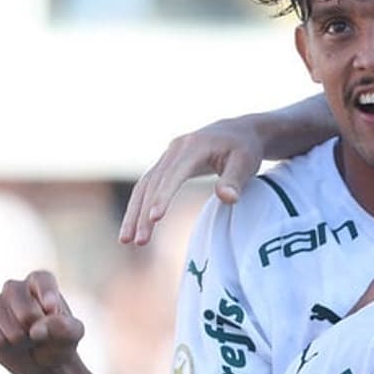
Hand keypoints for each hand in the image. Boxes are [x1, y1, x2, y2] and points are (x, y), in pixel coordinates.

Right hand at [0, 271, 84, 373]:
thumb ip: (63, 327)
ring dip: (19, 337)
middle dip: (31, 318)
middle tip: (41, 332)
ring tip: (27, 339)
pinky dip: (5, 347)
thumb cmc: (61, 340)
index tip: (51, 309)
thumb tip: (38, 328)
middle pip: (16, 293)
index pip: (41, 278)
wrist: (42, 361)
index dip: (45, 291)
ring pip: (2, 316)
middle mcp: (15, 288)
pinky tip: (11, 344)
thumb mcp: (72, 335)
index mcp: (41, 283)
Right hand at [119, 119, 264, 245]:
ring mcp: (168, 156)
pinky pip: (148, 185)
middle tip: (138, 241)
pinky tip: (134, 226)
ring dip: (135, 212)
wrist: (238, 132)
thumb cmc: (245, 150)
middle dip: (143, 212)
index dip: (164, 195)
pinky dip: (139, 205)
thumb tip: (227, 198)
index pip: (175, 173)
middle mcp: (176, 149)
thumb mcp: (246, 163)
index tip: (155, 218)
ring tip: (127, 240)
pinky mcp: (166, 165)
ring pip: (145, 185)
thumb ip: (235, 180)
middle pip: (154, 183)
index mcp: (195, 146)